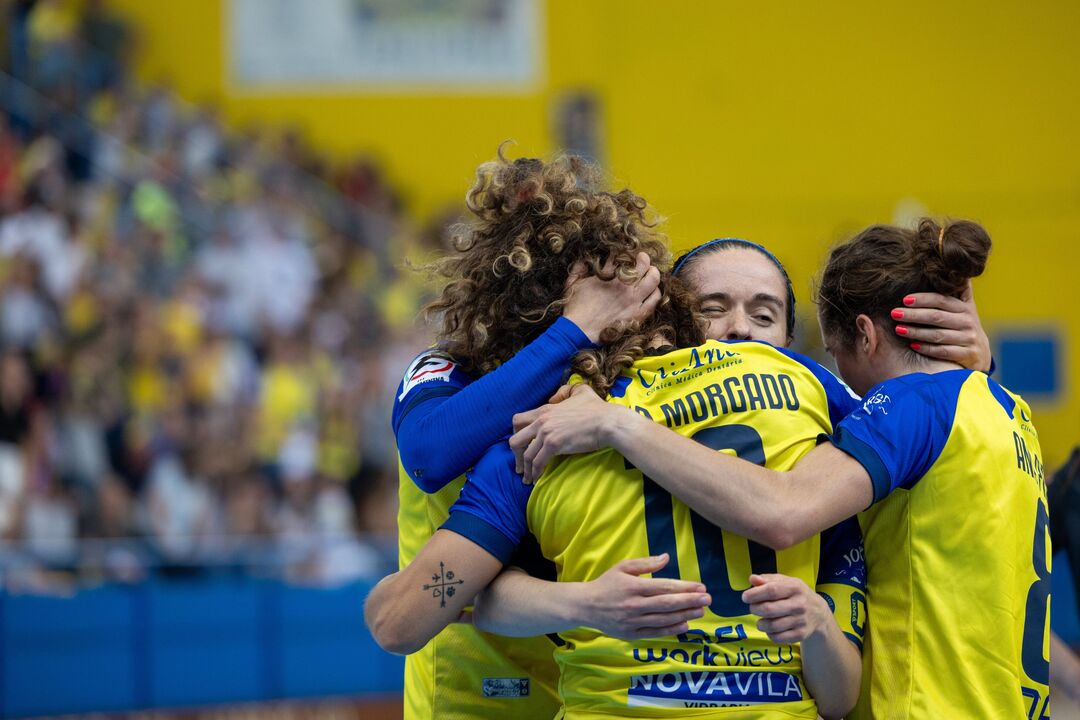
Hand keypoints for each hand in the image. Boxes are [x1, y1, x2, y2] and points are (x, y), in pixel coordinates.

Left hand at [510, 386, 625, 481]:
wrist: (608, 422)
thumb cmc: (598, 409)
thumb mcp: (580, 391)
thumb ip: (565, 391)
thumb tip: (554, 397)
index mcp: (545, 410)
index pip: (518, 421)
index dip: (517, 435)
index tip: (520, 446)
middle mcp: (541, 421)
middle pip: (515, 439)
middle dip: (515, 454)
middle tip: (520, 465)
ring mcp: (547, 433)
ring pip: (526, 454)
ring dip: (525, 468)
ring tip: (527, 478)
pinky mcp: (554, 445)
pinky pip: (538, 462)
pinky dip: (535, 472)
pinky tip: (536, 479)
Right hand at [563, 251, 660, 342]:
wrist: (579, 332)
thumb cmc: (575, 309)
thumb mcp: (572, 284)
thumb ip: (578, 270)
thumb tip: (581, 260)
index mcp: (609, 276)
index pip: (622, 257)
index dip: (623, 254)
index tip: (622, 256)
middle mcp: (624, 285)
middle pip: (643, 264)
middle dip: (643, 258)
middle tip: (641, 259)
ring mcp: (634, 300)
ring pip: (654, 279)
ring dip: (652, 273)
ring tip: (649, 273)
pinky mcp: (639, 314)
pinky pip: (655, 298)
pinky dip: (655, 292)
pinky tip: (651, 291)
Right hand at [574, 554, 710, 639]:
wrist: (586, 606)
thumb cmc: (606, 584)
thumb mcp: (623, 567)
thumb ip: (646, 563)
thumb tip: (667, 557)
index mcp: (633, 587)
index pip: (664, 587)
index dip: (685, 587)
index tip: (701, 586)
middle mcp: (634, 605)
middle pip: (668, 604)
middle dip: (690, 601)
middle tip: (708, 599)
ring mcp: (633, 622)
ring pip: (664, 620)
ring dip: (685, 615)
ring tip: (701, 611)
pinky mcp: (631, 634)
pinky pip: (656, 633)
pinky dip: (672, 629)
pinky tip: (685, 624)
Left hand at [741, 574, 831, 644]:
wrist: (818, 613)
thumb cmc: (796, 594)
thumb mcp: (785, 582)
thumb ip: (767, 580)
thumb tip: (752, 579)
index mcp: (795, 588)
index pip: (771, 590)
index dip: (754, 594)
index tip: (745, 597)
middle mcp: (799, 604)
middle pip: (769, 609)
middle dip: (754, 609)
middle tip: (753, 608)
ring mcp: (801, 621)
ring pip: (772, 626)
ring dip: (760, 624)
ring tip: (760, 620)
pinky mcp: (800, 635)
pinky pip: (777, 638)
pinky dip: (769, 634)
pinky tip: (770, 629)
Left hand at [891, 281, 991, 371]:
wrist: (979, 353)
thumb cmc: (962, 324)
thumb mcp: (962, 306)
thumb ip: (955, 290)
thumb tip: (944, 264)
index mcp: (964, 307)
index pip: (941, 300)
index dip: (923, 299)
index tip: (904, 299)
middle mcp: (968, 321)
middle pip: (937, 317)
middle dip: (914, 315)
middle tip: (894, 313)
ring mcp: (969, 338)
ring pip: (939, 335)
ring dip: (916, 332)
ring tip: (898, 329)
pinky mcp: (967, 355)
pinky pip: (944, 351)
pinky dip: (928, 348)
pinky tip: (913, 345)